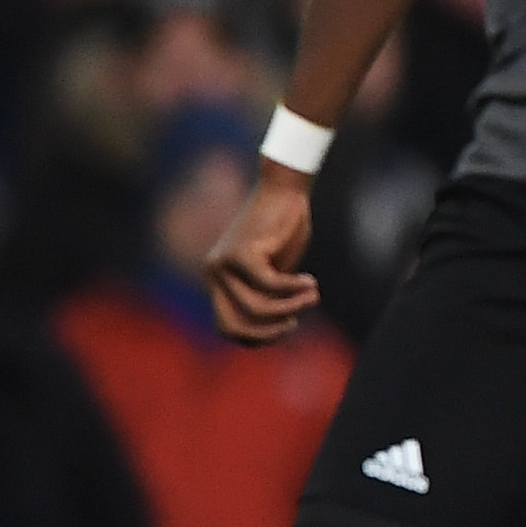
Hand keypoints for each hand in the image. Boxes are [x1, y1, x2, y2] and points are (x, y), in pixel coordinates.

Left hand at [206, 171, 319, 343]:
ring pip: (256, 307)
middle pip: (231, 326)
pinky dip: (294, 288)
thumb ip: (270, 295)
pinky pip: (270, 285)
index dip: (257, 337)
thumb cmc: (284, 227)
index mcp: (217, 280)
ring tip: (312, 295)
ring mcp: (222, 264)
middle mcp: (213, 274)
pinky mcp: (240, 253)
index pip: (227, 327)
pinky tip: (310, 281)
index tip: (287, 326)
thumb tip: (276, 326)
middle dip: (266, 333)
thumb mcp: (275, 269)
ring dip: (290, 307)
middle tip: (294, 323)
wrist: (284, 189)